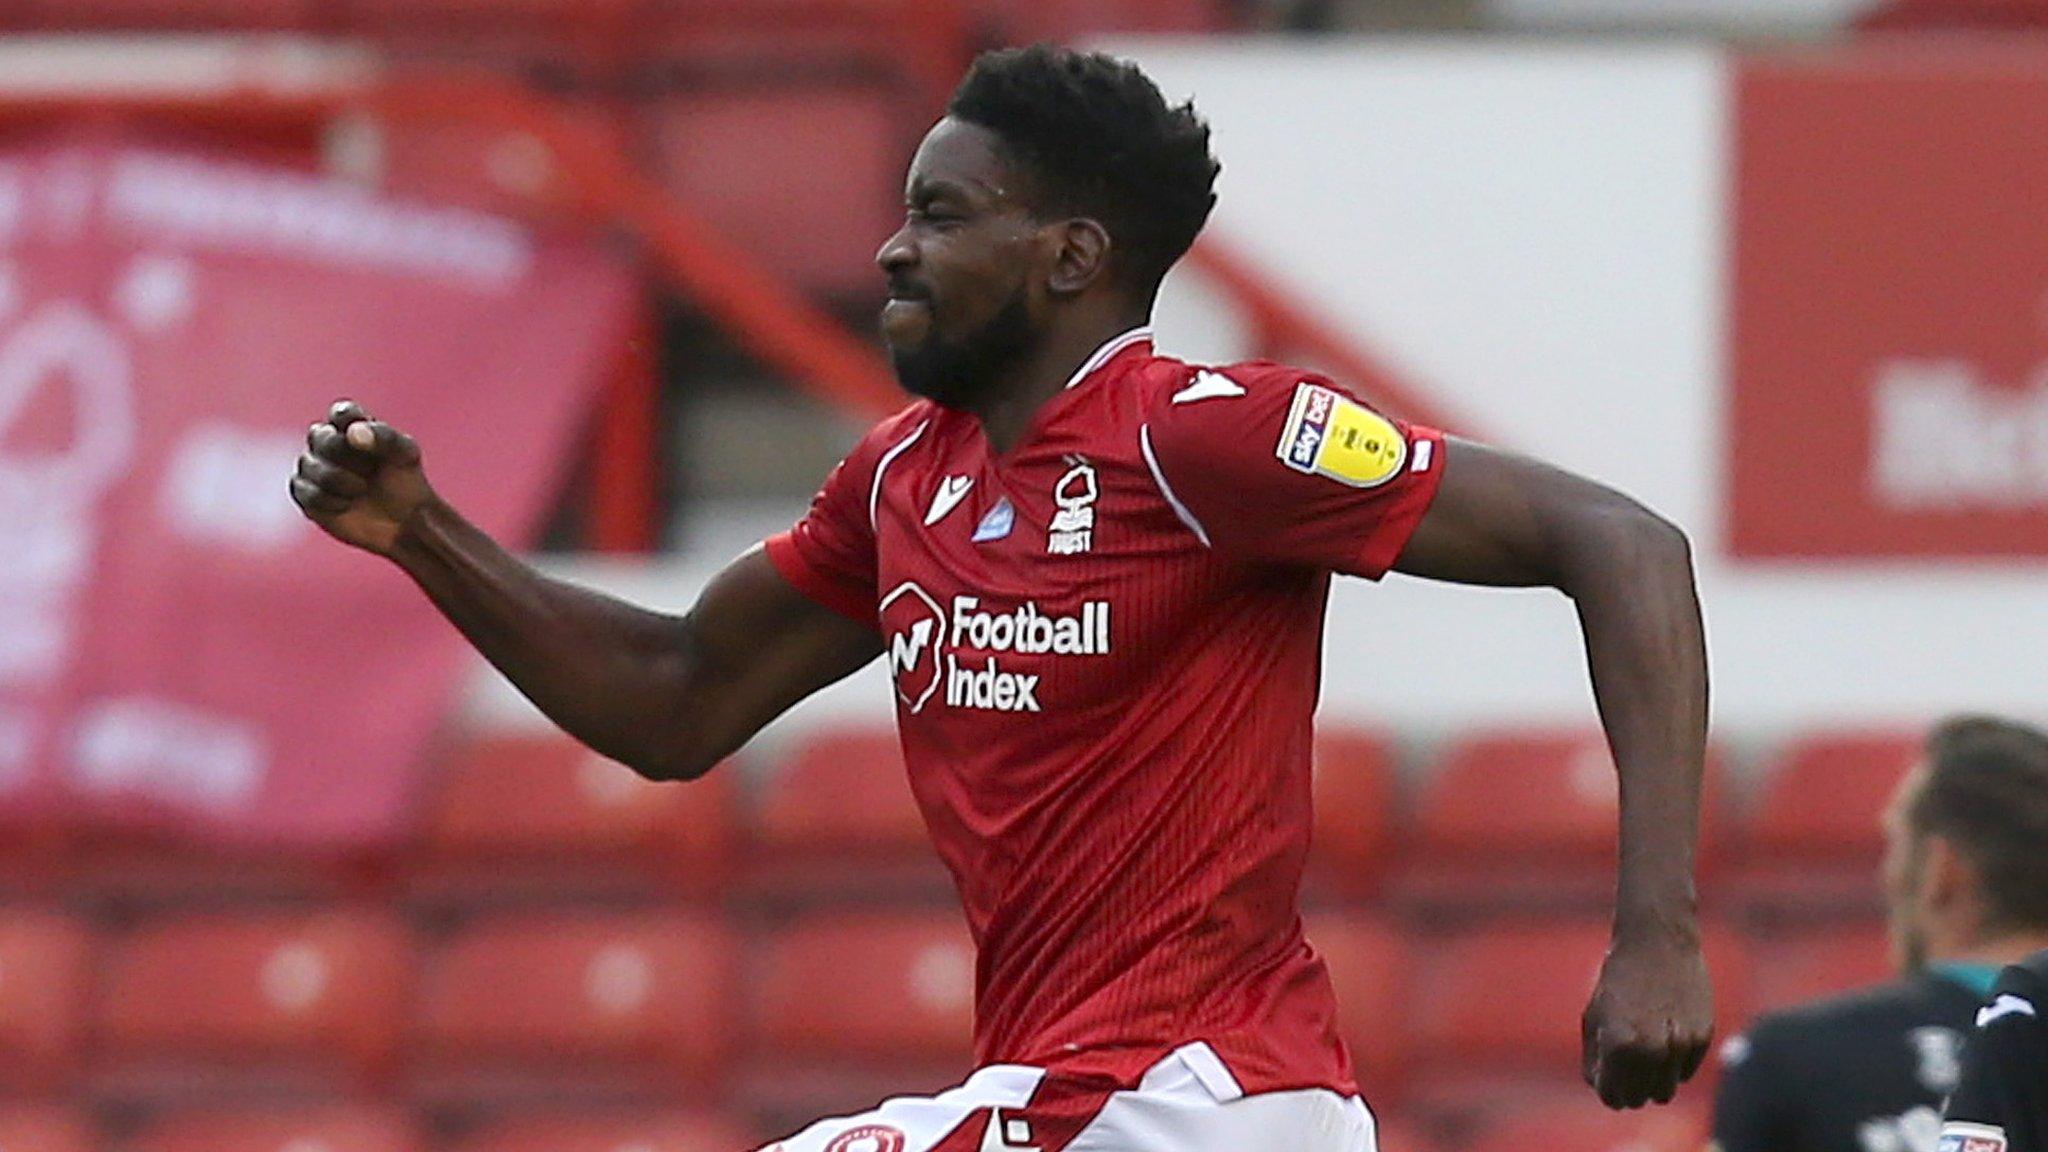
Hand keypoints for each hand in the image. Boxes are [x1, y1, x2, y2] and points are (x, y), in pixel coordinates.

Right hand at [290, 399, 436, 556]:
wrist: (400, 520)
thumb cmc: (404, 482)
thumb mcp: (404, 455)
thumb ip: (384, 437)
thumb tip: (353, 431)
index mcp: (353, 424)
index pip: (341, 412)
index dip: (347, 420)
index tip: (360, 435)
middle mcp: (327, 440)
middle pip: (321, 436)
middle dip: (347, 456)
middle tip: (371, 472)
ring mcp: (313, 466)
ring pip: (311, 465)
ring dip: (341, 481)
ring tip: (361, 489)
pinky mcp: (305, 493)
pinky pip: (308, 493)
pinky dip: (332, 501)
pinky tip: (347, 504)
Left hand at [1580, 926, 1713, 1108]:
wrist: (1658, 942)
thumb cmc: (1618, 977)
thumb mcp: (1594, 1017)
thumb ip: (1596, 1058)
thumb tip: (1602, 1089)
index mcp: (1620, 1045)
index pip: (1613, 1097)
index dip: (1608, 1091)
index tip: (1607, 1080)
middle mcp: (1652, 1050)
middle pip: (1640, 1098)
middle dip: (1629, 1089)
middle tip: (1623, 1069)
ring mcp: (1681, 1045)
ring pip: (1666, 1091)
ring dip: (1652, 1079)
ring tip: (1643, 1054)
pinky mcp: (1702, 1038)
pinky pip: (1685, 1071)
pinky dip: (1673, 1063)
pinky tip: (1664, 1036)